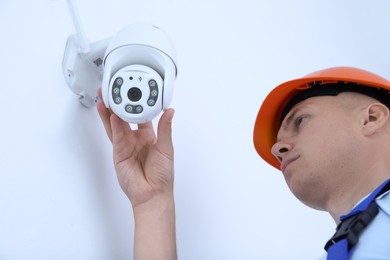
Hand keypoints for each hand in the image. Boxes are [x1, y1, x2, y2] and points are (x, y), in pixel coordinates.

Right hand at [96, 88, 174, 207]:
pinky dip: (113, 125)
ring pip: (115, 124)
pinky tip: (111, 115)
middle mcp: (135, 139)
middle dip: (118, 105)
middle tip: (114, 91)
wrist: (153, 193)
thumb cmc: (162, 175)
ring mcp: (125, 145)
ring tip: (105, 98)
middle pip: (124, 117)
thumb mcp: (166, 148)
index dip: (137, 104)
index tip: (136, 92)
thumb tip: (169, 111)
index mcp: (148, 136)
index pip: (141, 115)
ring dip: (110, 112)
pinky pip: (115, 135)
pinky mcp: (118, 152)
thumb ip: (165, 128)